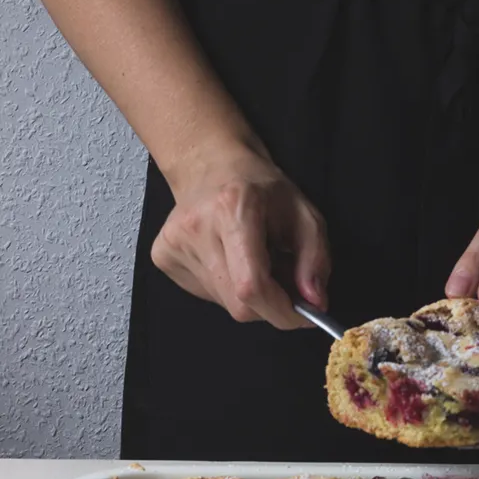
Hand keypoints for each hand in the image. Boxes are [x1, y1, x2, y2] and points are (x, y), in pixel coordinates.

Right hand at [151, 144, 329, 328]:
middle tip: (282, 282)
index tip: (302, 314)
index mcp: (233, 208)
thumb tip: (314, 302)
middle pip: (238, 303)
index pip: (251, 286)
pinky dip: (228, 289)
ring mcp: (174, 244)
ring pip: (224, 304)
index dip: (281, 311)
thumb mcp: (304, 214)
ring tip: (254, 262)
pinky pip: (207, 296)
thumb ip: (316, 259)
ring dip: (249, 295)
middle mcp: (196, 228)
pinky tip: (229, 260)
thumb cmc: (260, 188)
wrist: (210, 164)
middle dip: (270, 305)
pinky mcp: (163, 257)